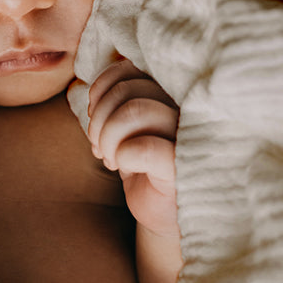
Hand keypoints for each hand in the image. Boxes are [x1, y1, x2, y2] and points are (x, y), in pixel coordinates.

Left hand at [86, 57, 179, 238]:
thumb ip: (119, 103)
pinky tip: (124, 166)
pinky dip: (123, 155)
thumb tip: (92, 89)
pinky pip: (144, 147)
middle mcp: (187, 107)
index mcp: (173, 94)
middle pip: (127, 89)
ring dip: (108, 137)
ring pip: (135, 110)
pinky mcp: (184, 165)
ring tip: (111, 158)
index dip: (103, 89)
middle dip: (100, 119)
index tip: (95, 114)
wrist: (167, 215)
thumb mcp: (130, 130)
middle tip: (99, 146)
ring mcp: (189, 134)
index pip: (130, 68)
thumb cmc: (147, 169)